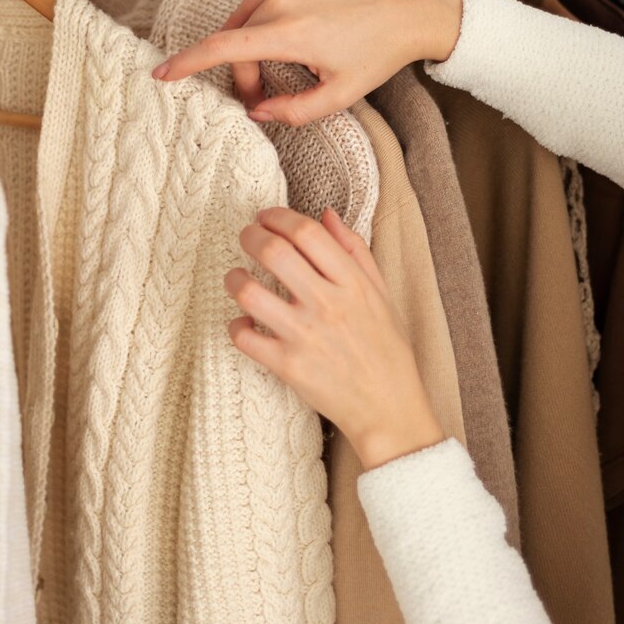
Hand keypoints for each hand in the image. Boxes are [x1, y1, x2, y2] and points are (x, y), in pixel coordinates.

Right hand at [152, 0, 463, 127]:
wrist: (413, 7)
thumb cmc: (380, 53)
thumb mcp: (341, 94)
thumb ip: (295, 111)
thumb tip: (258, 112)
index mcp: (289, 31)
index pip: (222, 48)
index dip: (185, 64)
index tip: (160, 76)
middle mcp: (281, 0)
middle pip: (235, 42)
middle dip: (242, 77)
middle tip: (262, 103)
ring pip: (245, 22)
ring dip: (249, 53)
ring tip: (273, 79)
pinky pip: (262, 5)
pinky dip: (261, 30)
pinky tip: (286, 49)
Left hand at [225, 206, 445, 469]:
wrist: (389, 409)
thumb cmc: (387, 350)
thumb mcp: (381, 294)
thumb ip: (355, 251)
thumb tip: (326, 214)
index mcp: (353, 284)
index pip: (307, 233)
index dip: (279, 216)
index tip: (266, 216)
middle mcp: (328, 305)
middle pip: (273, 252)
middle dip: (250, 235)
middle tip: (246, 236)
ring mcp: (305, 336)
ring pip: (249, 293)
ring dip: (234, 279)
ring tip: (236, 278)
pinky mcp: (288, 367)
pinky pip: (244, 338)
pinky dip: (236, 327)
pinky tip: (245, 324)